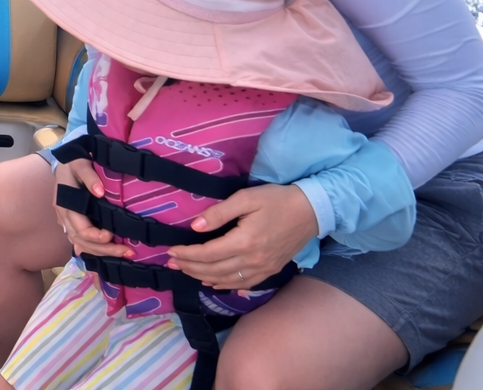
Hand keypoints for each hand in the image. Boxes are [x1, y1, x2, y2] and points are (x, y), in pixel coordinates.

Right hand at [53, 158, 132, 258]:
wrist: (64, 161)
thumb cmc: (73, 162)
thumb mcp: (80, 163)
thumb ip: (89, 176)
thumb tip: (100, 192)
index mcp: (65, 205)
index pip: (80, 230)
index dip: (96, 237)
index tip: (112, 234)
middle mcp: (64, 217)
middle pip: (82, 242)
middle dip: (105, 250)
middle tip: (128, 252)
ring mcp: (66, 221)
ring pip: (81, 245)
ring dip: (101, 253)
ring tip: (123, 254)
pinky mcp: (71, 222)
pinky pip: (80, 241)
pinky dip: (93, 250)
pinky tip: (107, 255)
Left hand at [166, 183, 318, 289]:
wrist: (311, 211)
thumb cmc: (277, 200)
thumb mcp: (246, 198)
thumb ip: (219, 213)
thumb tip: (195, 226)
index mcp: (244, 242)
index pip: (207, 254)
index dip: (187, 254)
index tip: (171, 251)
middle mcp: (252, 260)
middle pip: (213, 270)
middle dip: (189, 267)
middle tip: (171, 263)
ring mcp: (263, 269)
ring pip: (226, 279)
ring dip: (202, 277)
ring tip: (185, 271)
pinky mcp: (270, 270)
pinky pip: (243, 283)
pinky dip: (224, 284)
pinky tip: (212, 282)